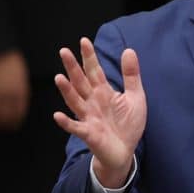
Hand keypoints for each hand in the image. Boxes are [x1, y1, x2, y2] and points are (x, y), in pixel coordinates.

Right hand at [0, 50, 30, 130]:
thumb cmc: (9, 62)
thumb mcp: (21, 77)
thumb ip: (19, 92)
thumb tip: (17, 108)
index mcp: (20, 90)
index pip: (18, 112)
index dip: (15, 121)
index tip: (13, 125)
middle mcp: (7, 94)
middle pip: (5, 116)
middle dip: (4, 124)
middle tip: (2, 127)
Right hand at [53, 37, 145, 187]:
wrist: (125, 151)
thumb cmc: (128, 124)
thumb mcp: (136, 97)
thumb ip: (131, 75)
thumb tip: (129, 50)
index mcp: (103, 92)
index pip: (95, 71)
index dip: (89, 57)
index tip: (84, 41)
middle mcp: (92, 102)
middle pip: (81, 82)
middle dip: (73, 68)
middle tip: (64, 51)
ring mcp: (88, 117)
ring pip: (75, 102)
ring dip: (67, 91)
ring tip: (59, 77)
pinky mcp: (89, 134)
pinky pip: (75, 128)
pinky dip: (66, 122)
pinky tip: (57, 115)